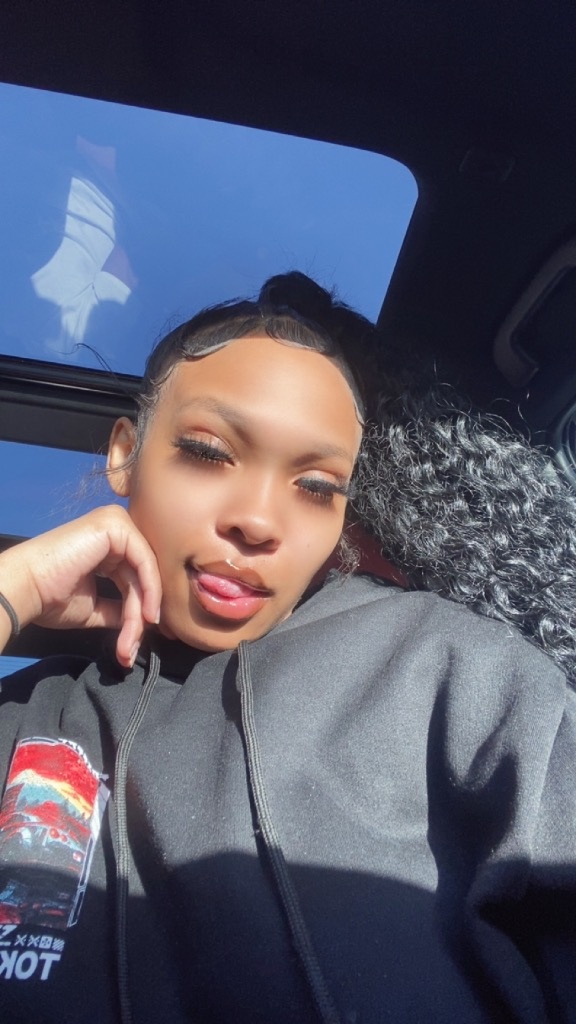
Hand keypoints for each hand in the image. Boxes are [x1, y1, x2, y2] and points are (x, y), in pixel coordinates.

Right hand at [0, 505, 161, 666]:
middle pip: (141, 576)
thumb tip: (142, 623)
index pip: (135, 577)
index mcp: (107, 545)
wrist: (24, 589)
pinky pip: (144, 561)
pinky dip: (149, 591)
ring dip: (141, 612)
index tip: (138, 641)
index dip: (141, 609)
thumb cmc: (49, 597)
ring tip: (131, 641)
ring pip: (145, 572)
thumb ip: (119, 610)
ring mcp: (115, 523)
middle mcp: (114, 529)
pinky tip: (145, 616)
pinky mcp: (115, 525)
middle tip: (131, 648)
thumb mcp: (94, 606)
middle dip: (140, 616)